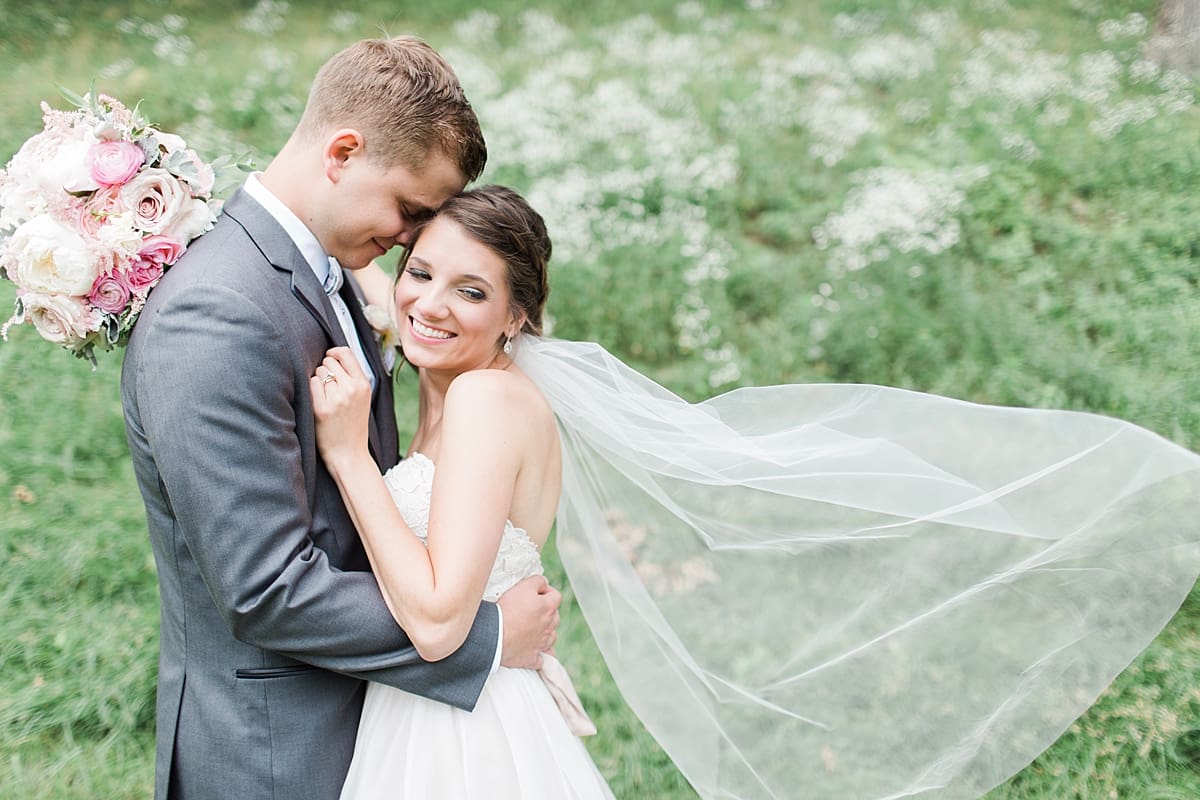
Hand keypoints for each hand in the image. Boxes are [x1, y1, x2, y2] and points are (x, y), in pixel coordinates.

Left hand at [310, 347, 372, 469]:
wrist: (350, 455)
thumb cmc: (353, 427)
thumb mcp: (363, 399)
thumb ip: (353, 378)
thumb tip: (332, 356)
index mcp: (364, 385)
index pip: (345, 353)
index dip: (333, 352)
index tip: (329, 358)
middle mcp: (352, 389)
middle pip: (329, 362)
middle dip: (325, 370)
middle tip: (327, 388)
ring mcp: (337, 398)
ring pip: (319, 372)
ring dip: (317, 381)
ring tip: (324, 398)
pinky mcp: (322, 408)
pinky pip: (311, 384)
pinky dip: (310, 390)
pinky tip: (316, 402)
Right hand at [496, 575, 560, 669]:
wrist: (494, 636)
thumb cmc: (507, 610)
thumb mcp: (523, 586)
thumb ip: (538, 581)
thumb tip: (543, 584)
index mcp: (549, 608)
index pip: (556, 596)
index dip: (546, 591)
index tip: (535, 593)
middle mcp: (549, 626)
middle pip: (554, 617)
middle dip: (545, 612)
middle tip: (529, 610)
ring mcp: (542, 644)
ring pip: (551, 637)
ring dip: (544, 633)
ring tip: (531, 629)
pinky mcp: (532, 658)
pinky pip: (542, 658)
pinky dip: (540, 655)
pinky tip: (534, 651)